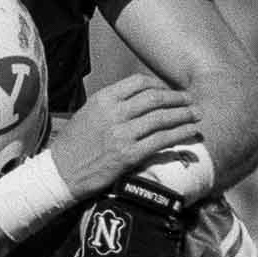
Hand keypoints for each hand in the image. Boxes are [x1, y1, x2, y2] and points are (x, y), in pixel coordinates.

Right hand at [50, 74, 197, 200]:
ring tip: (197, 114)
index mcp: (103, 99)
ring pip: (162, 118)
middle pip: (155, 98)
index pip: (138, 83)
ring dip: (184, 115)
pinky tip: (192, 133)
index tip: (167, 92)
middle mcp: (114, 113)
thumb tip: (134, 101)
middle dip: (177, 98)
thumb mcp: (87, 114)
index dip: (158, 85)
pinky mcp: (128, 155)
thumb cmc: (72, 145)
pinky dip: (180, 134)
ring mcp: (122, 134)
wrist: (60, 173)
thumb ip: (110, 105)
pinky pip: (161, 140)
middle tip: (190, 100)